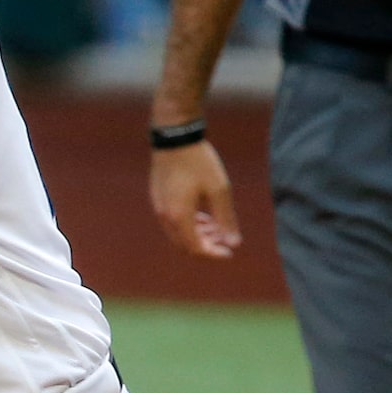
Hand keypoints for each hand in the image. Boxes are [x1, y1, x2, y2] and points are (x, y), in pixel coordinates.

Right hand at [149, 140, 241, 259]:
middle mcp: (165, 216)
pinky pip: (172, 221)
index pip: (196, 247)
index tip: (230, 252)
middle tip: (225, 239)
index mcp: (180, 216)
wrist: (174, 138)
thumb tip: (234, 243)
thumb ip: (226, 219)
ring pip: (177, 234)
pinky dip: (187, 225)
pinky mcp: (157, 199)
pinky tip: (202, 215)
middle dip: (206, 246)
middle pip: (184, 244)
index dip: (214, 253)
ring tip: (216, 227)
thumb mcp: (219, 190)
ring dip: (197, 235)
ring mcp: (159, 207)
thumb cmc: (199, 162)